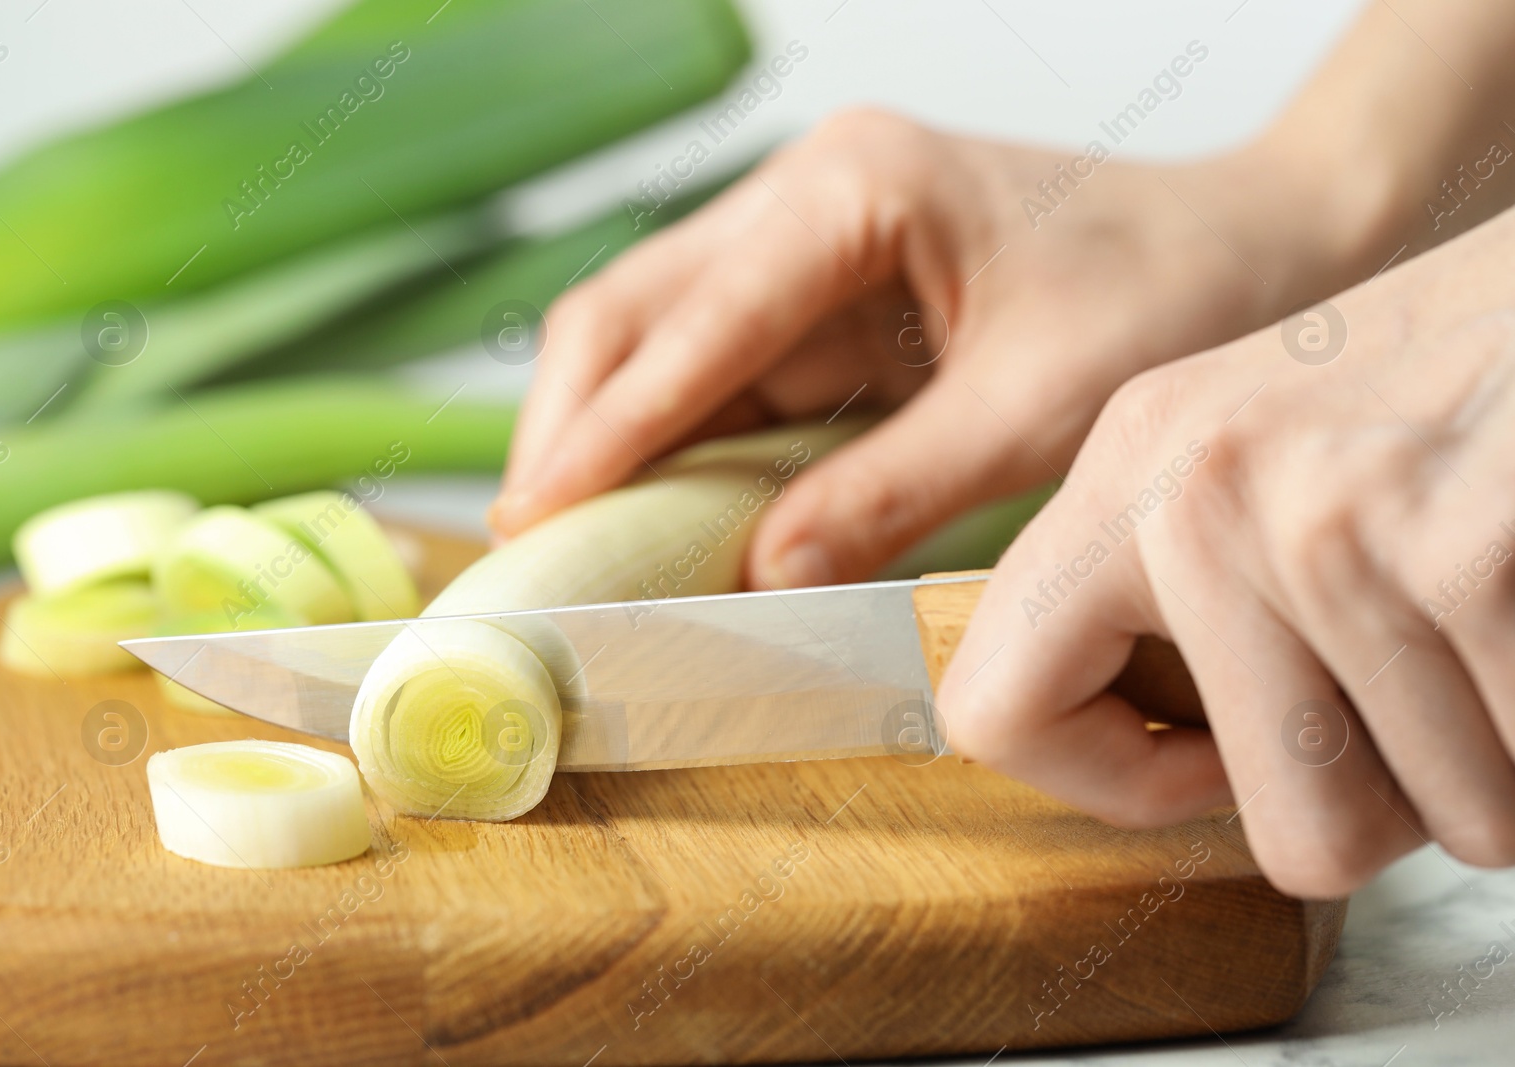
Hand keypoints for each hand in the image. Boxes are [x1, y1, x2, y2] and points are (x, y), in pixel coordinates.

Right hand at [489, 107, 1375, 585]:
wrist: (1245, 249)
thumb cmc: (1166, 295)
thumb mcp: (1036, 407)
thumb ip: (892, 491)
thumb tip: (756, 574)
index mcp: (855, 188)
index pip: (696, 316)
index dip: (612, 426)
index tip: (541, 515)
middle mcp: (805, 198)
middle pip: (632, 309)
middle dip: (573, 426)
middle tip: (531, 542)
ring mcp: (802, 245)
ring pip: (653, 341)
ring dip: (607, 441)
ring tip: (566, 545)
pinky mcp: (816, 298)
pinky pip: (713, 375)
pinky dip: (672, 450)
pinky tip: (647, 518)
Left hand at [939, 205, 1514, 897]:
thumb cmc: (1461, 370)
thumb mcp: (1269, 451)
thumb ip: (1196, 597)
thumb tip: (1167, 771)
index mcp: (1129, 469)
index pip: (993, 711)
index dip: (1116, 782)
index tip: (1210, 758)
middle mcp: (1198, 491)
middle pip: (1295, 836)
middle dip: (1398, 808)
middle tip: (1435, 690)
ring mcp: (1325, 520)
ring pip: (1445, 822)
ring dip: (1502, 767)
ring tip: (1500, 622)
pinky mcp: (1460, 547)